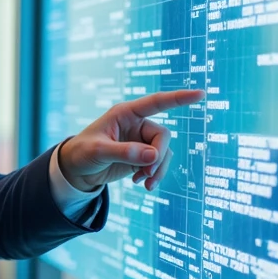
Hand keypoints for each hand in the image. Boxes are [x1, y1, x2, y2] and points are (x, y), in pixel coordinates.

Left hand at [58, 88, 204, 193]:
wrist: (76, 170)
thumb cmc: (82, 153)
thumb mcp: (99, 152)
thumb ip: (124, 152)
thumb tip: (152, 156)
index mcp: (126, 113)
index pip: (157, 102)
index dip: (179, 98)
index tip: (200, 94)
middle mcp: (136, 124)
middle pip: (163, 136)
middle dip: (158, 156)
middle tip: (146, 173)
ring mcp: (140, 140)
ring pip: (163, 152)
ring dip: (157, 169)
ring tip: (143, 183)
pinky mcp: (141, 155)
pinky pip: (158, 163)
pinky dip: (153, 174)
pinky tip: (141, 183)